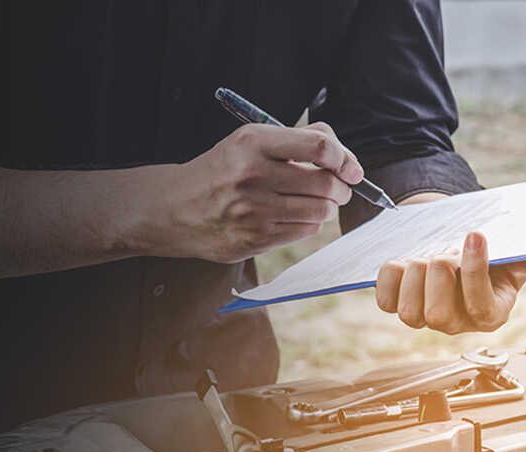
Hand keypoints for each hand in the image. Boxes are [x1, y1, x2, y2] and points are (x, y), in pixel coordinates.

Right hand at [146, 123, 360, 262]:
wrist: (175, 207)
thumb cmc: (221, 170)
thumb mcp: (250, 141)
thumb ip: (297, 139)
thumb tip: (343, 155)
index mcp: (253, 143)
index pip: (318, 146)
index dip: (344, 157)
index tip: (350, 167)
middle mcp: (253, 175)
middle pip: (326, 184)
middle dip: (341, 187)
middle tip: (338, 186)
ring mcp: (253, 211)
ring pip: (319, 211)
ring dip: (326, 207)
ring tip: (313, 200)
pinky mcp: (254, 239)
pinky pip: (303, 232)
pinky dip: (308, 223)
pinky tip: (294, 215)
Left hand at [376, 230, 525, 333]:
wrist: (462, 255)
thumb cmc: (491, 261)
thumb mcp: (512, 259)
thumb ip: (525, 259)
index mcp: (489, 314)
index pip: (480, 305)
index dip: (475, 270)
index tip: (475, 234)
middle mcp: (457, 322)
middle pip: (439, 316)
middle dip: (438, 277)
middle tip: (443, 253)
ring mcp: (426, 318)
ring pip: (410, 314)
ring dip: (414, 278)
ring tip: (424, 257)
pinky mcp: (400, 306)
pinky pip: (386, 302)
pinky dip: (390, 278)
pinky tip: (404, 261)